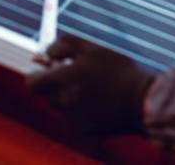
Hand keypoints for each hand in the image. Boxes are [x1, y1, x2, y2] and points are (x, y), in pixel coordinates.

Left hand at [26, 34, 155, 135]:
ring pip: (61, 104)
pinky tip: (100, 101)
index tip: (47, 69)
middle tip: (73, 74)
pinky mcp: (83, 129)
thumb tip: (45, 52)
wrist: (141, 101)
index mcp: (64, 79)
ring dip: (69, 95)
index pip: (32, 83)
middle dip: (55, 84)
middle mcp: (64, 101)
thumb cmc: (118, 70)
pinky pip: (74, 116)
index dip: (37, 75)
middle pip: (46, 94)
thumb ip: (64, 45)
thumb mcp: (92, 49)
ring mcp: (73, 117)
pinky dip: (82, 108)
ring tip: (94, 87)